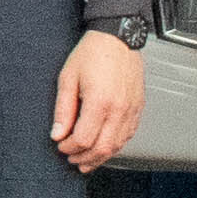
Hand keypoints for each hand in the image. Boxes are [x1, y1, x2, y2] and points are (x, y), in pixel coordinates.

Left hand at [50, 31, 145, 170]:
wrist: (118, 37)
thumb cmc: (93, 52)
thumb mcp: (68, 78)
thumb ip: (63, 110)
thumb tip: (58, 133)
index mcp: (100, 101)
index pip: (83, 139)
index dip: (69, 147)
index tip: (61, 145)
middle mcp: (119, 109)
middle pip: (102, 148)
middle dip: (83, 158)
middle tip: (71, 158)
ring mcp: (131, 110)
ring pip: (117, 146)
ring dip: (100, 157)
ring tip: (86, 160)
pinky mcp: (138, 108)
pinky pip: (128, 135)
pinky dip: (115, 146)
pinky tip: (105, 147)